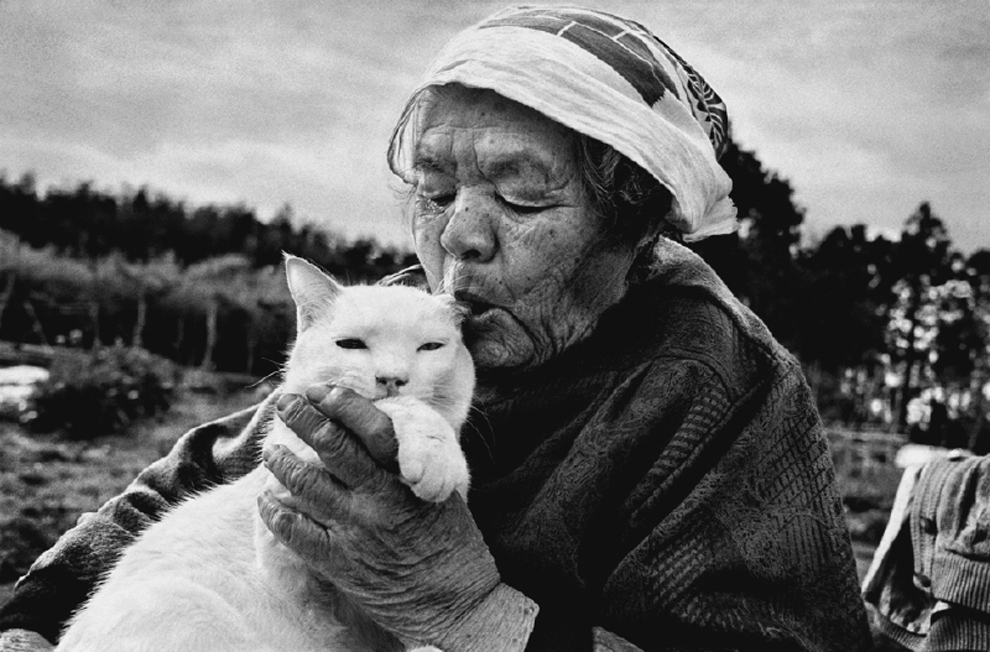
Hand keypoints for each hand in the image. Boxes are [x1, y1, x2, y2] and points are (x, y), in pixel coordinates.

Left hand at [258, 387, 502, 648]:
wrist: (455, 601)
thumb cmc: (452, 541)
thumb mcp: (442, 491)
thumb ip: (408, 464)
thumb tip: (374, 430)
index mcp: (408, 477)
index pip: (370, 427)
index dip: (343, 404)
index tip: (322, 391)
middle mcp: (379, 499)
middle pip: (331, 447)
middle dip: (303, 418)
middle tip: (286, 403)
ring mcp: (356, 531)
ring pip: (304, 485)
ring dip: (282, 462)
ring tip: (272, 450)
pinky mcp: (339, 563)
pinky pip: (294, 533)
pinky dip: (275, 512)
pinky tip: (266, 500)